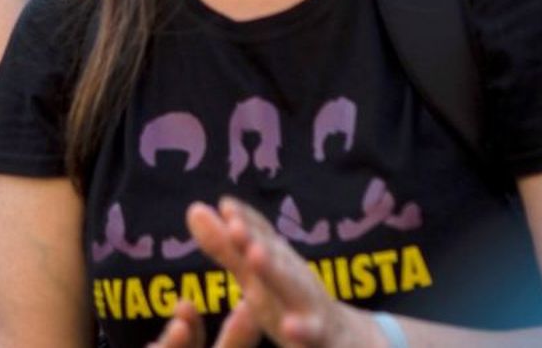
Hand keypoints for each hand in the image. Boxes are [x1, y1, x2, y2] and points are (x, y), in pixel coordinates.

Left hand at [183, 199, 381, 347]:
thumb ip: (227, 248)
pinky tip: (291, 327)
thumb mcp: (259, 278)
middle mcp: (296, 285)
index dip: (245, 225)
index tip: (226, 207)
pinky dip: (303, 331)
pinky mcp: (322, 341)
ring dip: (278, 276)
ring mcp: (313, 314)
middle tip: (237, 229)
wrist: (347, 340)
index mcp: (278, 268)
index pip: (261, 241)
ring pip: (297, 295)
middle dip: (258, 245)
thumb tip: (194, 209)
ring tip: (257, 259)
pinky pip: (311, 338)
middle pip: (278, 264)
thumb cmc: (294, 302)